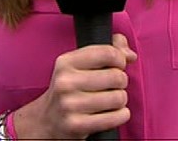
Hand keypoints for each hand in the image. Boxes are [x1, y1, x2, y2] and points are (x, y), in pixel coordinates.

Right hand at [14, 33, 137, 139]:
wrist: (47, 121)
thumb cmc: (71, 89)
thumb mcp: (80, 64)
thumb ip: (108, 50)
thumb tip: (130, 55)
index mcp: (66, 62)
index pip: (107, 53)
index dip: (120, 59)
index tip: (117, 66)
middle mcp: (65, 82)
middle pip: (116, 76)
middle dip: (121, 82)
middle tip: (112, 86)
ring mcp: (70, 105)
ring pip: (119, 98)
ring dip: (120, 100)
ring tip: (110, 100)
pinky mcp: (78, 125)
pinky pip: (117, 117)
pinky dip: (121, 115)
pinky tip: (112, 113)